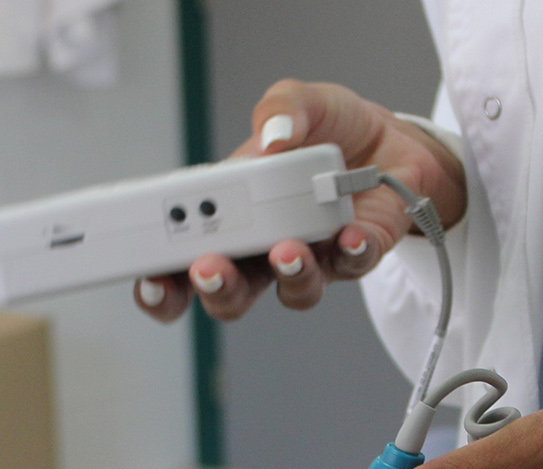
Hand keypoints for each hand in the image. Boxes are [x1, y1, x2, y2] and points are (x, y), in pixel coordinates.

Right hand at [135, 79, 465, 323]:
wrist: (390, 139)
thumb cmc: (329, 129)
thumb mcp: (298, 101)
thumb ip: (280, 108)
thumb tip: (273, 136)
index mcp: (229, 216)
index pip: (181, 262)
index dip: (161, 282)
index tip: (151, 278)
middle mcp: (264, 249)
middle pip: (228, 293)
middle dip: (214, 288)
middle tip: (208, 268)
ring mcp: (311, 258)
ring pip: (291, 292)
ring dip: (287, 276)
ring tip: (286, 250)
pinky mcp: (358, 254)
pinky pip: (351, 266)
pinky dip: (350, 253)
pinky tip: (349, 235)